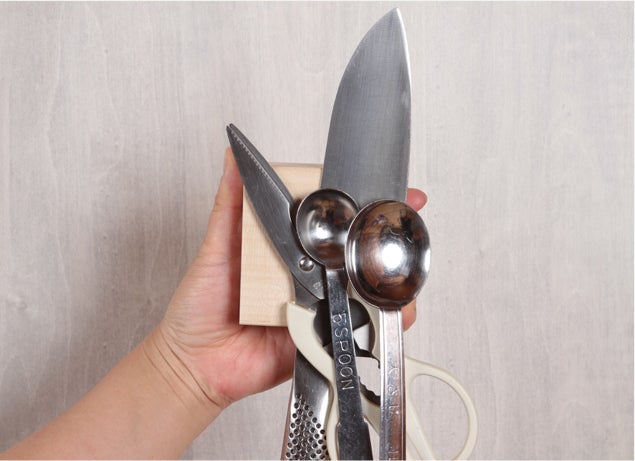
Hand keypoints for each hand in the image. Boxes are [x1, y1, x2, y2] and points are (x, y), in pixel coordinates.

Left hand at [153, 148, 427, 409]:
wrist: (195, 363)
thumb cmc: (199, 307)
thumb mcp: (215, 248)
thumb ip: (229, 205)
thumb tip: (231, 158)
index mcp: (288, 250)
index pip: (329, 221)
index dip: (358, 204)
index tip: (384, 189)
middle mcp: (308, 276)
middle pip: (355, 253)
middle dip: (385, 239)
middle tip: (402, 224)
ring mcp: (317, 306)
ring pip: (364, 289)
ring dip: (385, 278)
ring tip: (395, 266)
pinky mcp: (322, 337)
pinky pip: (357, 327)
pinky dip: (376, 320)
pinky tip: (384, 308)